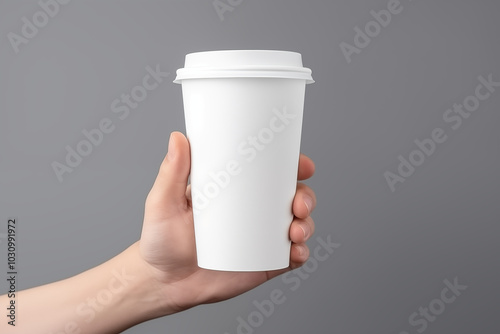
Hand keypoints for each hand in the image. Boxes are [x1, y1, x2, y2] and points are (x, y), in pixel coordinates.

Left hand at [138, 131, 316, 314]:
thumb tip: (177, 138)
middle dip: (306, 197)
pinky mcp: (263, 264)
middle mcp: (253, 212)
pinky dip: (301, 253)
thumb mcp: (163, 201)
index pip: (270, 173)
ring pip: (297, 225)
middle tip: (298, 203)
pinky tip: (297, 252)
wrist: (162, 282)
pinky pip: (291, 257)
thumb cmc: (160, 240)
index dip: (292, 166)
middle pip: (292, 197)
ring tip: (295, 231)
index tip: (301, 165)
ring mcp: (260, 239)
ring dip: (306, 224)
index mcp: (236, 191)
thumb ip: (171, 172)